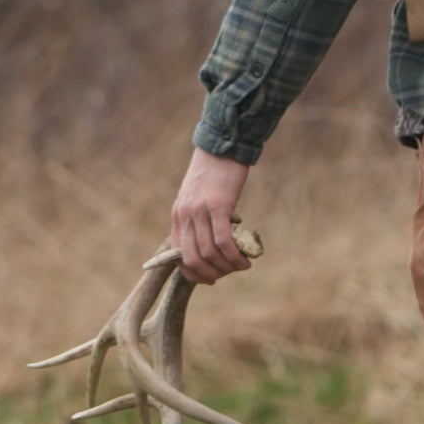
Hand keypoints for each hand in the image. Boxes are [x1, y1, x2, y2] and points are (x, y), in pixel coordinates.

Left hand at [167, 147, 251, 284]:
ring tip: (242, 266)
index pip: (178, 255)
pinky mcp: (218, 205)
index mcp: (178, 214)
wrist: (224, 145)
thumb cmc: (216, 170)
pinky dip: (234, 256)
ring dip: (227, 267)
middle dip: (211, 273)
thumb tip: (213, 243)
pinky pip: (223, 241)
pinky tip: (245, 260)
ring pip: (208, 252)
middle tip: (228, 273)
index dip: (194, 273)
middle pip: (192, 258)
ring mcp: (200, 210)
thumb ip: (200, 218)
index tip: (210, 278)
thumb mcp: (199, 196)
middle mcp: (185, 214)